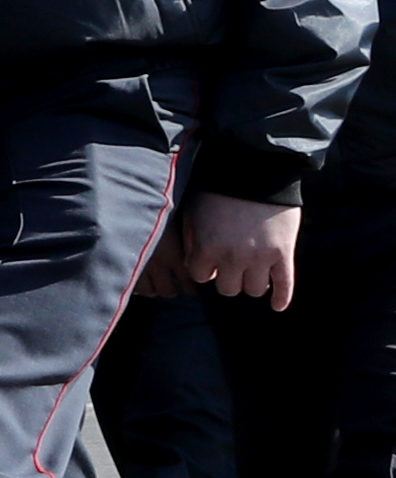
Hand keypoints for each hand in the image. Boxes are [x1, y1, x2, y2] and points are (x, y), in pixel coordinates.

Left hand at [189, 192, 305, 309]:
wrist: (258, 171)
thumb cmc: (220, 190)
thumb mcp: (194, 213)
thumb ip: (191, 241)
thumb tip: (193, 264)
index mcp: (206, 248)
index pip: (201, 278)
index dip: (205, 269)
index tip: (210, 262)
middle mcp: (233, 257)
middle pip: (228, 289)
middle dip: (228, 279)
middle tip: (232, 267)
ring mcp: (260, 257)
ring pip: (254, 290)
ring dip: (252, 283)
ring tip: (252, 273)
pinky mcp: (284, 253)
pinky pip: (285, 284)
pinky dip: (281, 298)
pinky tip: (277, 306)